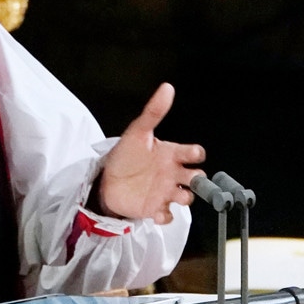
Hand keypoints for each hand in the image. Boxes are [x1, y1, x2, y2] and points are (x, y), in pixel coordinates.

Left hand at [96, 83, 205, 224]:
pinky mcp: (154, 208)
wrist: (105, 180)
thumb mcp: (137, 131)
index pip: (195, 153)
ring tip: (172, 194)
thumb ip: (153, 111)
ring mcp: (165, 191)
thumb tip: (167, 88)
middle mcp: (172, 173)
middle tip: (188, 179)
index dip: (195, 154)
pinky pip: (168, 216)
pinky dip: (166, 216)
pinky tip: (156, 211)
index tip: (189, 154)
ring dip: (183, 197)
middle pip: (198, 178)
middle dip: (198, 180)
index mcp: (171, 154)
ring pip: (186, 198)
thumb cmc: (124, 155)